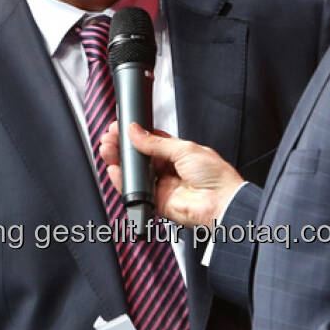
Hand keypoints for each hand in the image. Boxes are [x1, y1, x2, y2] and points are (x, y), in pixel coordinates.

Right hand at [100, 122, 243, 228]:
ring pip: (135, 173)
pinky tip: (115, 169)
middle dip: (123, 147)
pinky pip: (135, 191)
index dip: (135, 135)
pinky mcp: (156, 201)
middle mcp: (168, 168)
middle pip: (139, 156)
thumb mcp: (184, 149)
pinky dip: (123, 181)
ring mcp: (161, 185)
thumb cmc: (215, 176)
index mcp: (178, 153)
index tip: (121, 128)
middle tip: (110, 138)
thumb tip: (136, 131)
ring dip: (120, 161)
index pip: (150, 140)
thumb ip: (156, 142)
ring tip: (109, 150)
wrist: (221, 202)